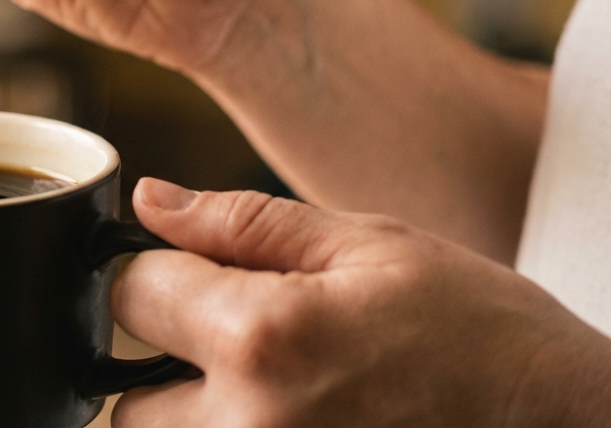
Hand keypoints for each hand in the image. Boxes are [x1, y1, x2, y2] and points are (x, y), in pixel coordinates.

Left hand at [111, 178, 610, 425]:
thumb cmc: (483, 335)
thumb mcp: (369, 246)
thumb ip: (242, 224)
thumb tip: (150, 204)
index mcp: (264, 340)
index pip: (128, 296)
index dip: (154, 275)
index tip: (192, 277)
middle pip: (126, 402)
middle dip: (163, 366)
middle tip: (236, 346)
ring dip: (192, 420)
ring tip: (277, 391)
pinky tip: (297, 422)